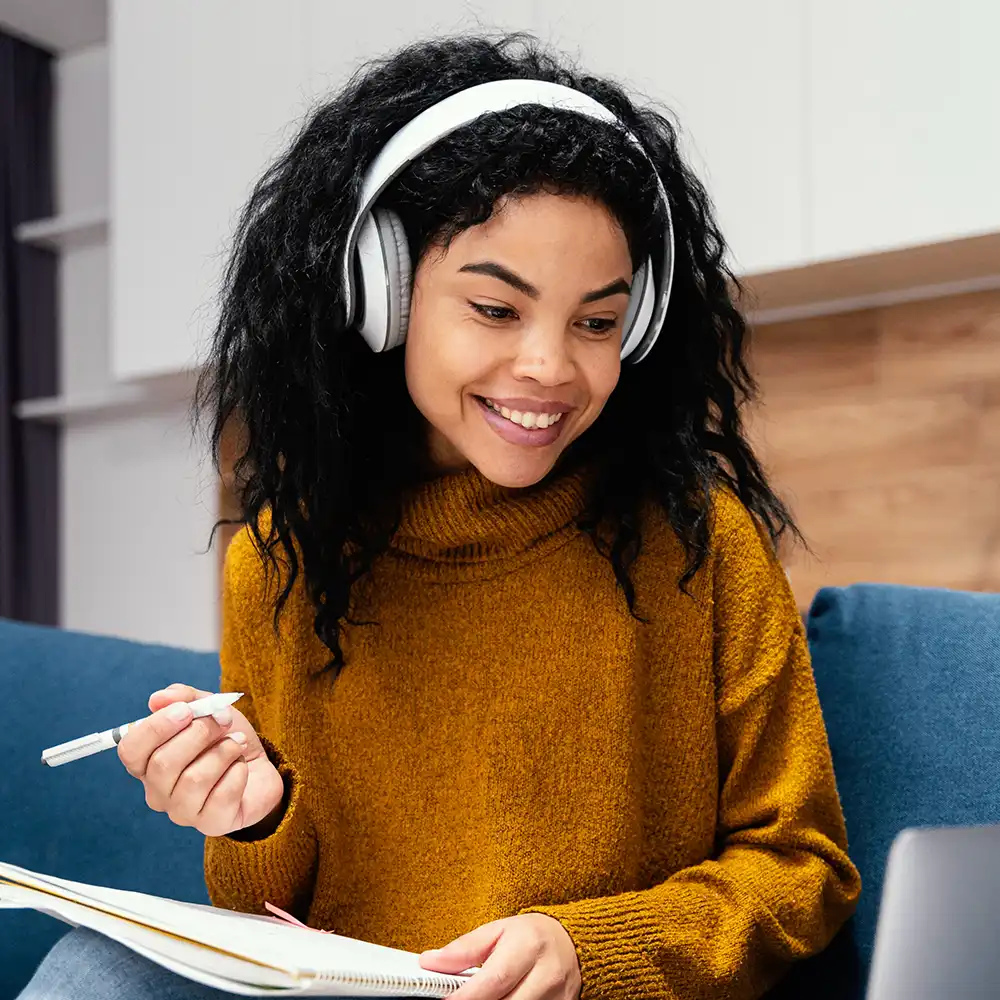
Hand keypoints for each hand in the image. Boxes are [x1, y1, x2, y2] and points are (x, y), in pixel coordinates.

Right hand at [117, 683, 284, 837]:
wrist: (261, 765)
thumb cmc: (225, 738)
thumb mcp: (209, 708)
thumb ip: (185, 698)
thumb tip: (158, 699)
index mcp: (148, 763)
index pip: (130, 749)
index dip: (156, 727)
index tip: (187, 710)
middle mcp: (158, 792)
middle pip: (163, 764)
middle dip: (200, 733)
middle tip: (222, 722)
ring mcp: (182, 812)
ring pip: (194, 779)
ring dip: (223, 751)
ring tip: (237, 743)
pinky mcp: (211, 823)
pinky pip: (222, 794)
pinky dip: (239, 771)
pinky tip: (242, 767)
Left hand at [419, 914, 580, 999]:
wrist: (571, 943)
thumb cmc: (530, 936)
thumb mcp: (497, 930)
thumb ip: (464, 948)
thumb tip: (430, 962)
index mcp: (528, 946)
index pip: (494, 981)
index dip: (466, 997)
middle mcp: (547, 976)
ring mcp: (558, 999)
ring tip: (483, 998)